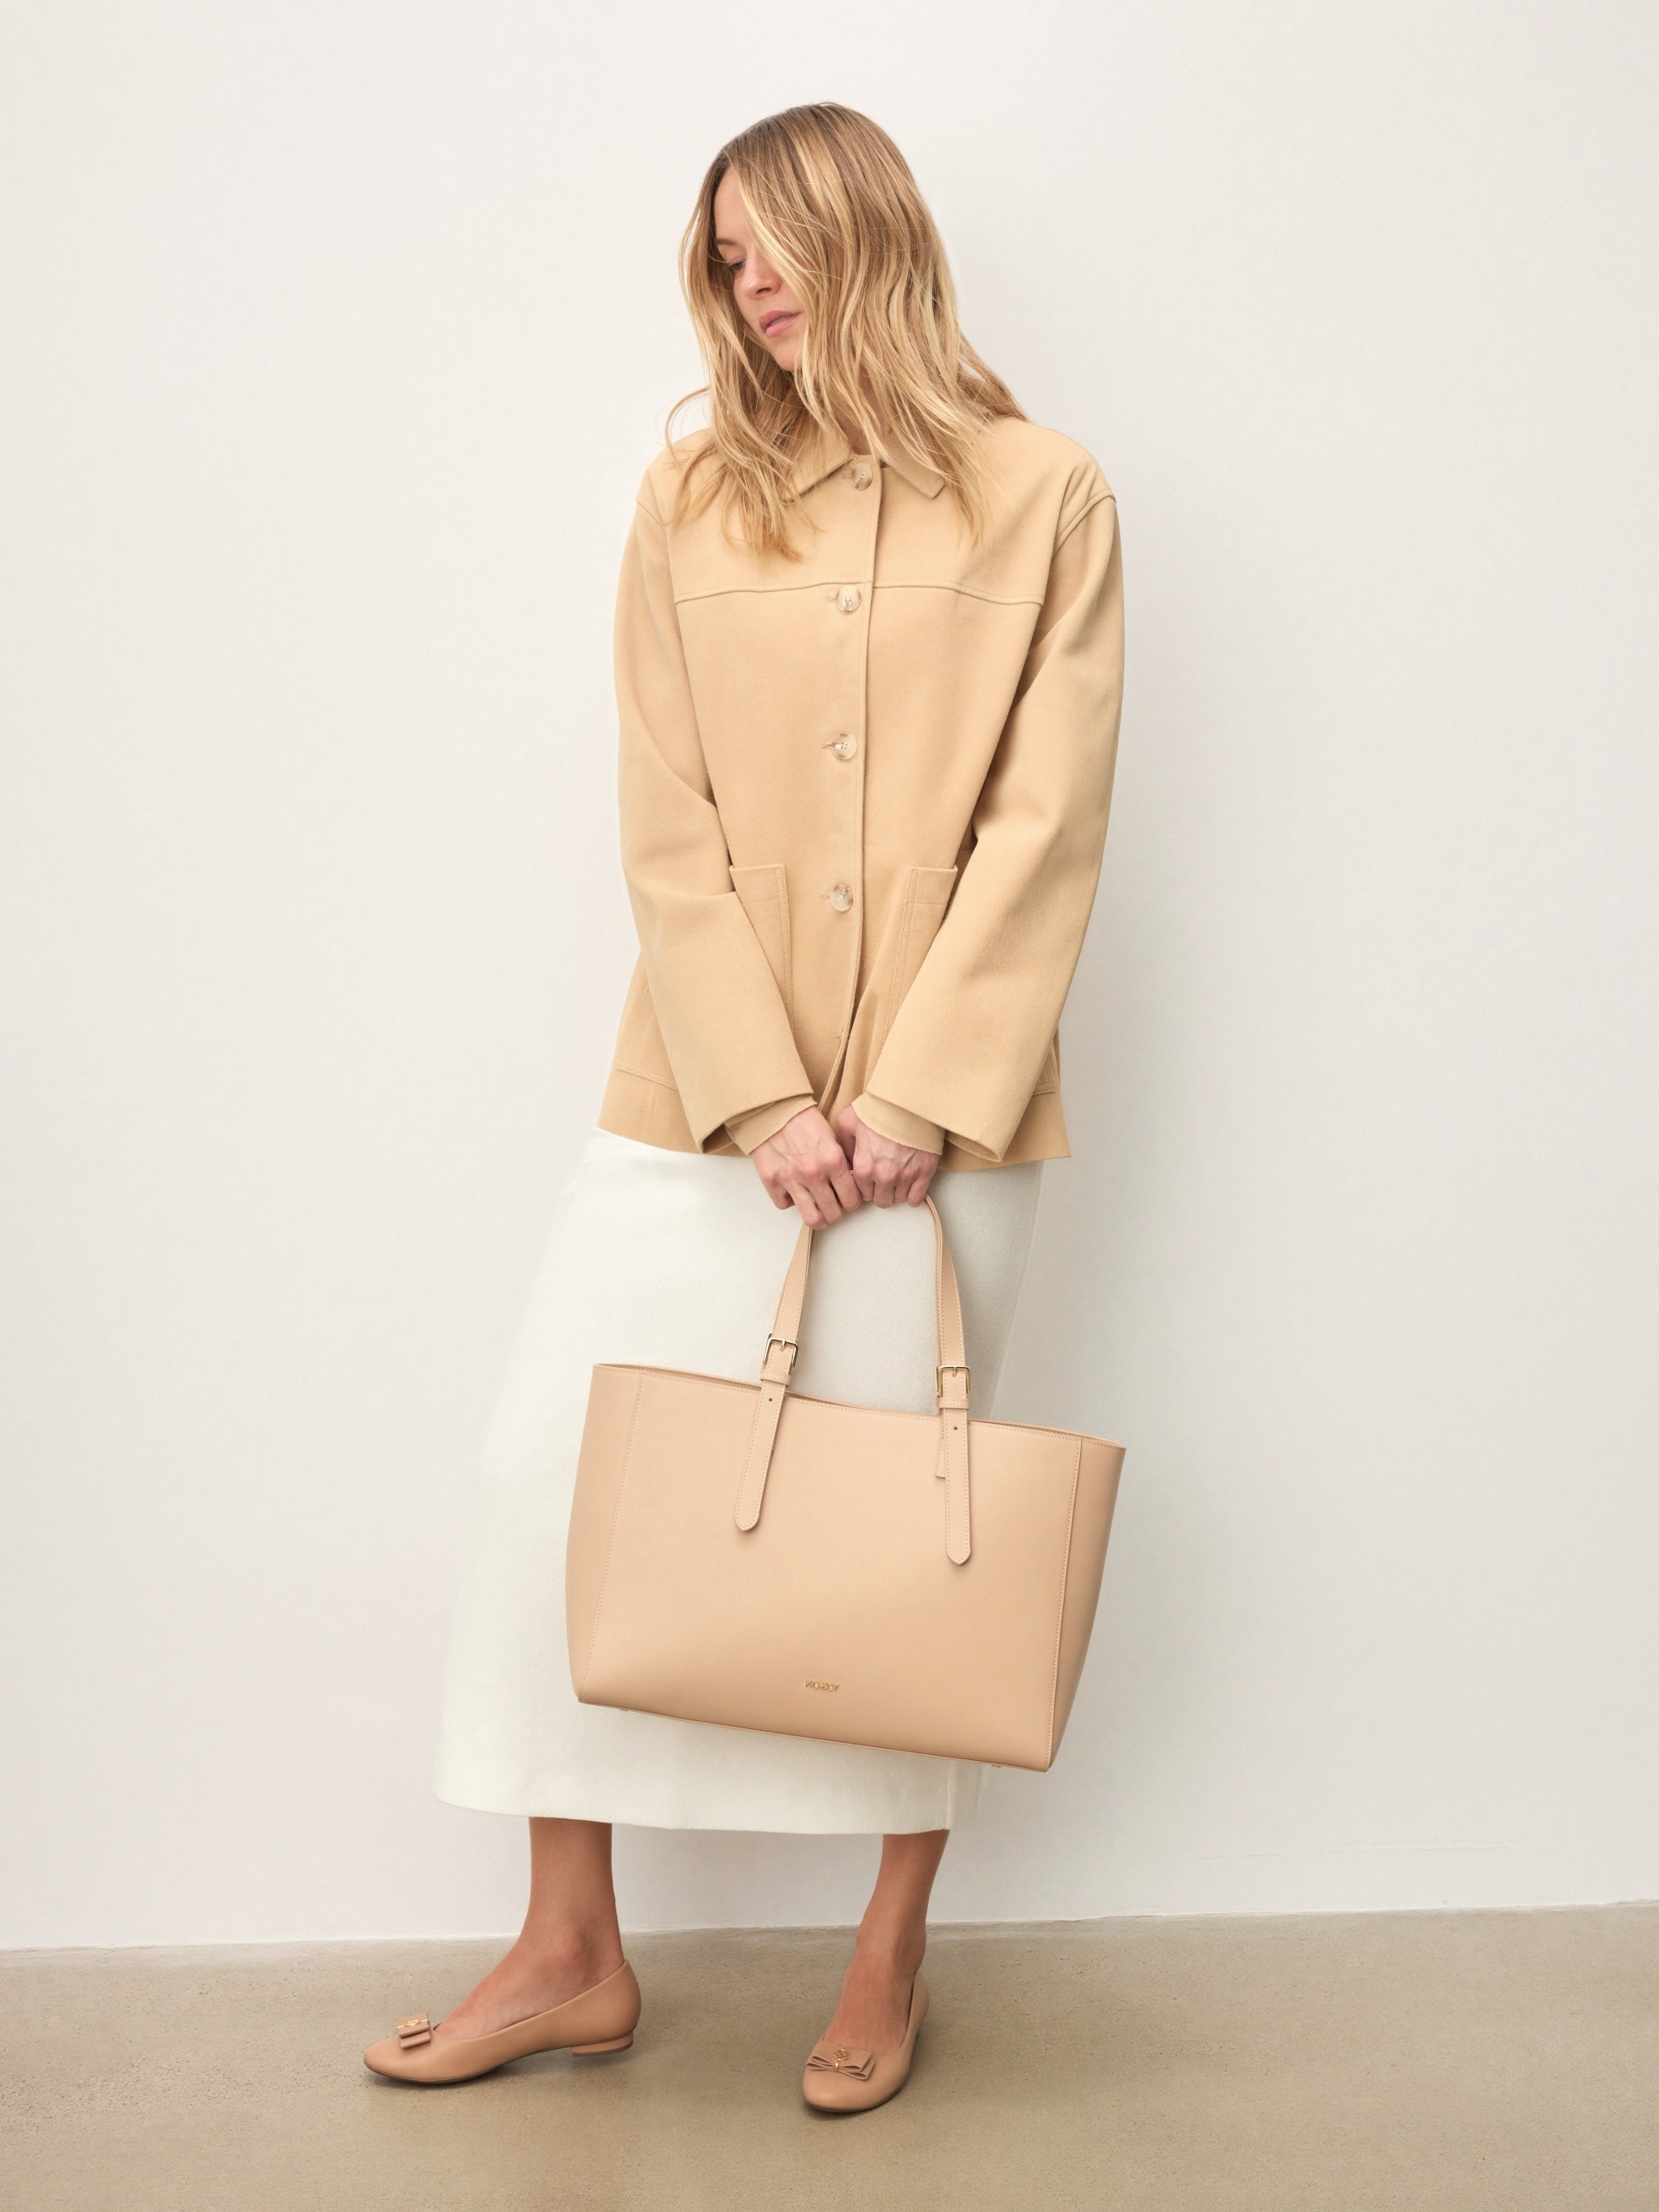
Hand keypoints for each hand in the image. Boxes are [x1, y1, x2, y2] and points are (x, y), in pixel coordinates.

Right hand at [751, 1106, 863, 1226]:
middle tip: (833, 1207)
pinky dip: (790, 1201)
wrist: (773, 1109)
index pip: (852, 1199)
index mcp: (833, 1160)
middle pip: (833, 1214)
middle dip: (836, 1213)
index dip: (852, 1202)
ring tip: (817, 1210)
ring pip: (812, 1218)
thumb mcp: (831, 1136)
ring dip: (817, 1217)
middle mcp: (814, 1173)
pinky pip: (784, 1205)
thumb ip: (840, 1161)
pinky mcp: (771, 1181)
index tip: (848, 1200)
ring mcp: (791, 1179)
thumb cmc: (802, 1119)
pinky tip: (793, 1191)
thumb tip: (847, 1182)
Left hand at [835, 1107, 939, 1207]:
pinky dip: (913, 1194)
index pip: (862, 1194)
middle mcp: (884, 1176)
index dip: (866, 1186)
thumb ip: (844, 1145)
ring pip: (898, 1200)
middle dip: (880, 1191)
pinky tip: (910, 1184)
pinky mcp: (924, 1172)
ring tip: (897, 1177)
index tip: (870, 1179)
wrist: (909, 1100)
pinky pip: (916, 1198)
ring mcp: (905, 1176)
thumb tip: (846, 1160)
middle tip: (883, 1178)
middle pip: (880, 1200)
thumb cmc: (881, 1108)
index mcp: (863, 1167)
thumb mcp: (848, 1122)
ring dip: (897, 1192)